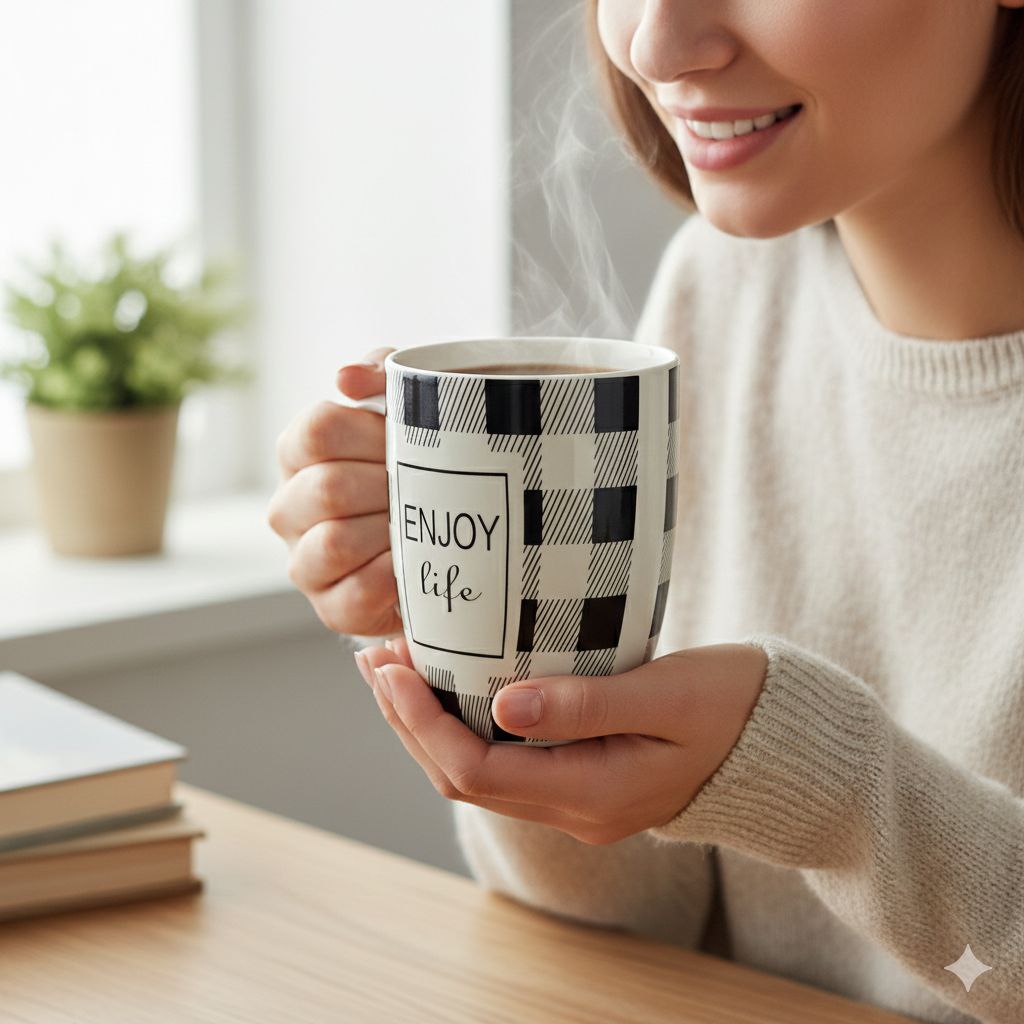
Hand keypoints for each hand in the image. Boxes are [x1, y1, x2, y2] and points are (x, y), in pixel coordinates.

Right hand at [268, 347, 400, 636]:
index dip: (373, 436)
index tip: (411, 444)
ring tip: (420, 526)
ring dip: (389, 532)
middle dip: (389, 487)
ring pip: (333, 542)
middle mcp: (289, 507)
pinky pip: (357, 593)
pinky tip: (413, 563)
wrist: (445, 541)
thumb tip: (346, 378)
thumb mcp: (408, 407)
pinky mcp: (331, 608)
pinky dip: (392, 576)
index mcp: (299, 453)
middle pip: (328, 488)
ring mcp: (304, 561)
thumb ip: (383, 373)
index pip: (317, 430)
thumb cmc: (419, 466)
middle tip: (426, 489)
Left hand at [353, 638, 768, 844]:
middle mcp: (575, 806)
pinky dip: (465, 720)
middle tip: (375, 658)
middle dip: (409, 721)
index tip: (391, 667)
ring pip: (478, 769)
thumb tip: (502, 707)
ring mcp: (577, 796)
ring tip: (396, 664)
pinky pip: (504, 757)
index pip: (477, 770)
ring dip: (429, 721)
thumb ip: (587, 704)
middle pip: (463, 776)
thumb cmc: (733, 705)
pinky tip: (452, 681)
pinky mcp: (581, 773)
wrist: (780, 741)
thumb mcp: (667, 695)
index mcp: (593, 792)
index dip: (421, 723)